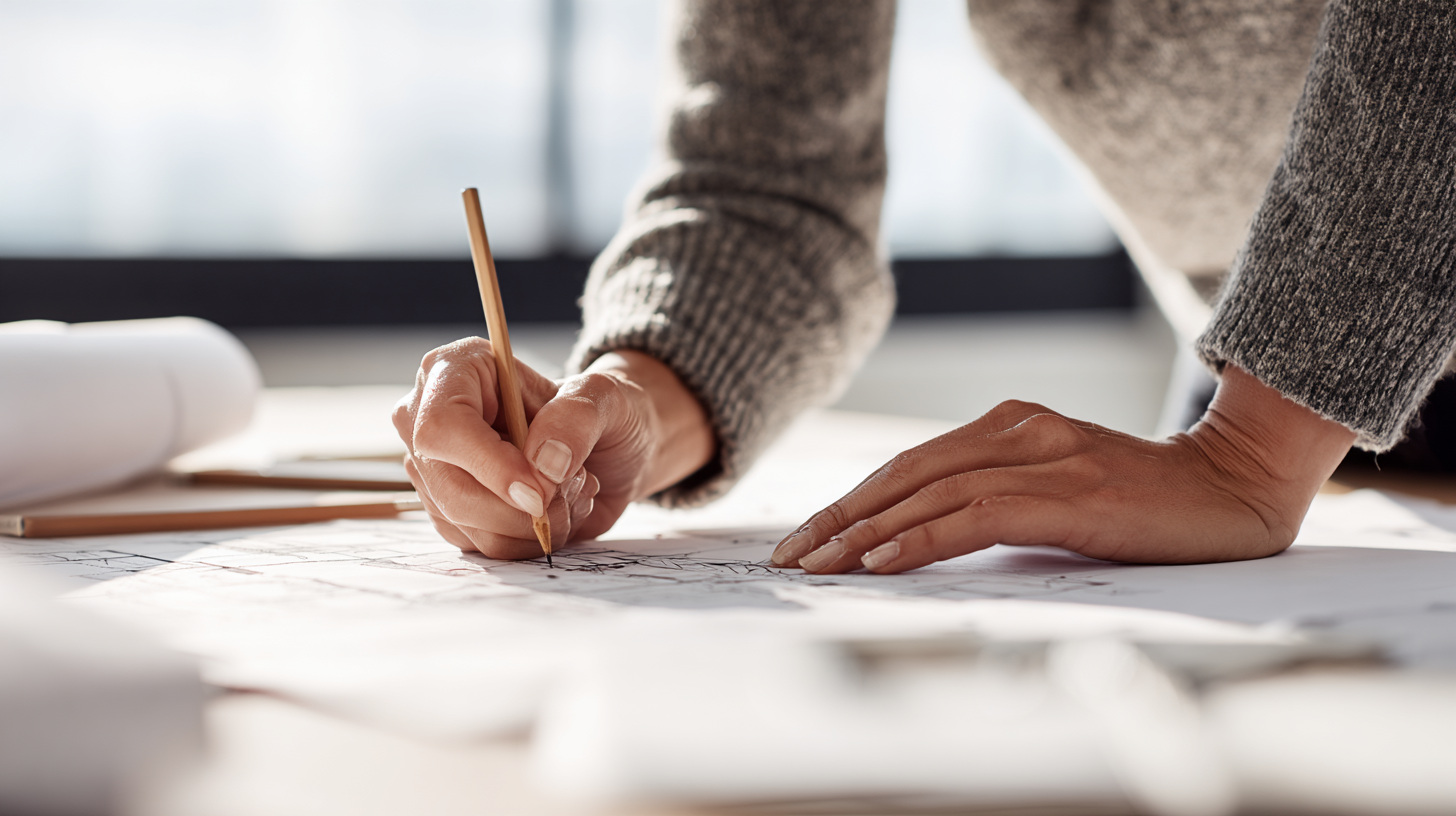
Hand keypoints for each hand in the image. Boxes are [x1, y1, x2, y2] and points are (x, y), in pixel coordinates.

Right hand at [393, 340, 714, 558]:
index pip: (442, 427)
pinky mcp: (452, 510)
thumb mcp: (605, 398)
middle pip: (450, 487)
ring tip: (570, 491)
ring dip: (533, 524)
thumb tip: (542, 464)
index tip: (541, 490)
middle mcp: (432, 418)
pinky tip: (555, 510)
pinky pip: (482, 545)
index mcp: (457, 371)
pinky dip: (529, 539)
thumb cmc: (603, 412)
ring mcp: (437, 469)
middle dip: (521, 506)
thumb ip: (576, 418)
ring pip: (466, 524)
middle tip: (574, 488)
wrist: (612, 449)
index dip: (491, 466)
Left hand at [771, 365, 1355, 572]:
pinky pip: (977, 515)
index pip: (911, 465)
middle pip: (908, 473)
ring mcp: (1047, 456)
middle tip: (791, 555)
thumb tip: (922, 537)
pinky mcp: (1072, 492)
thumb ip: (998, 498)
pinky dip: (923, 538)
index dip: (852, 501)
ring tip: (821, 565)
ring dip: (867, 532)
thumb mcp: (1058, 489)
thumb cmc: (1144, 501)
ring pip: (932, 492)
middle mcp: (1021, 430)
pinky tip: (883, 561)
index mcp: (1012, 425)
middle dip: (840, 517)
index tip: (806, 536)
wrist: (1236, 488)